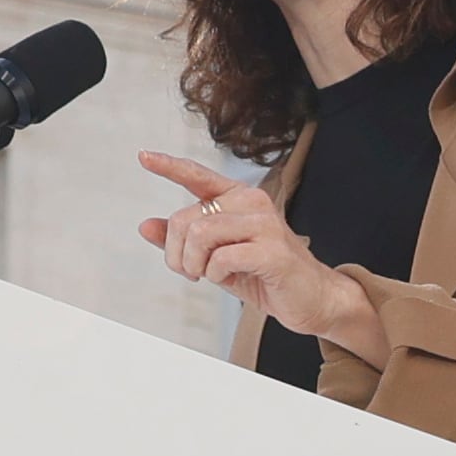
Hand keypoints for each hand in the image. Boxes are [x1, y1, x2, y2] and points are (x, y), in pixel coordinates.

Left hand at [137, 153, 386, 357]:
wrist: (312, 299)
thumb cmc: (265, 275)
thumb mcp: (216, 258)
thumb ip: (183, 241)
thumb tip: (146, 226)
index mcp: (239, 199)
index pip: (198, 176)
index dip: (169, 166)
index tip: (143, 156)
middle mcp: (252, 202)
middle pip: (187, 218)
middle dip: (176, 252)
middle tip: (188, 272)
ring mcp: (264, 224)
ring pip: (200, 235)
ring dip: (193, 264)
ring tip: (205, 275)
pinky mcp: (272, 250)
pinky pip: (222, 258)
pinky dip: (214, 273)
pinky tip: (226, 278)